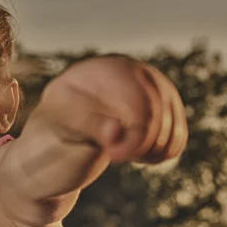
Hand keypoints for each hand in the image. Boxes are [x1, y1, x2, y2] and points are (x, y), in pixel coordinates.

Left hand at [38, 55, 188, 163]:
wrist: (51, 145)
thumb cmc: (50, 134)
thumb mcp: (61, 129)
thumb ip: (88, 126)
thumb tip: (116, 131)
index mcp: (104, 69)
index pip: (138, 98)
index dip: (135, 132)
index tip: (115, 155)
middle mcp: (132, 73)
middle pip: (160, 113)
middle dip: (141, 143)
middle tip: (114, 157)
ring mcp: (150, 92)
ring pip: (172, 128)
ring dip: (150, 150)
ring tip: (117, 153)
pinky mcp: (159, 113)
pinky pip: (176, 137)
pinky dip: (160, 153)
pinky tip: (133, 154)